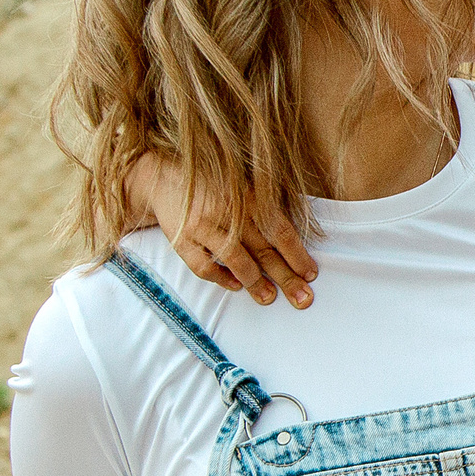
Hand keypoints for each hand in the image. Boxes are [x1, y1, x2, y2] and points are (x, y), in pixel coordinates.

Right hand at [125, 150, 316, 307]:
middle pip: (264, 250)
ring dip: (256, 283)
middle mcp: (229, 211)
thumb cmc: (214, 187)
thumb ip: (265, 211)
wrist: (164, 176)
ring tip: (270, 298)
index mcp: (249, 196)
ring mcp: (203, 225)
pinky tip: (236, 286)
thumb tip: (295, 245)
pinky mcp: (182, 240)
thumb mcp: (243, 188)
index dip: (297, 255)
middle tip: (303, 299)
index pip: (281, 231)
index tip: (310, 273)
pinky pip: (204, 266)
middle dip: (286, 277)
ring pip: (236, 259)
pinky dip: (221, 278)